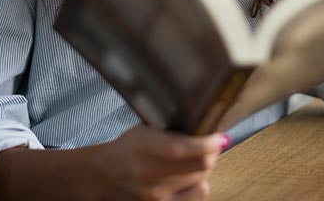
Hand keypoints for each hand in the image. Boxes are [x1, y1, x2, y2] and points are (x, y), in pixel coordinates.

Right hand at [93, 125, 226, 199]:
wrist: (105, 175)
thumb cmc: (127, 148)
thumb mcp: (144, 130)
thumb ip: (170, 132)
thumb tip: (202, 130)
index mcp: (145, 145)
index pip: (184, 148)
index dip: (208, 142)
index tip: (219, 135)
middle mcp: (152, 172)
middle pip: (199, 165)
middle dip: (213, 152)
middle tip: (214, 144)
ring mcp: (157, 193)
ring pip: (200, 179)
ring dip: (207, 166)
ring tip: (205, 157)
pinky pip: (195, 196)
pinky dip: (201, 184)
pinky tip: (197, 176)